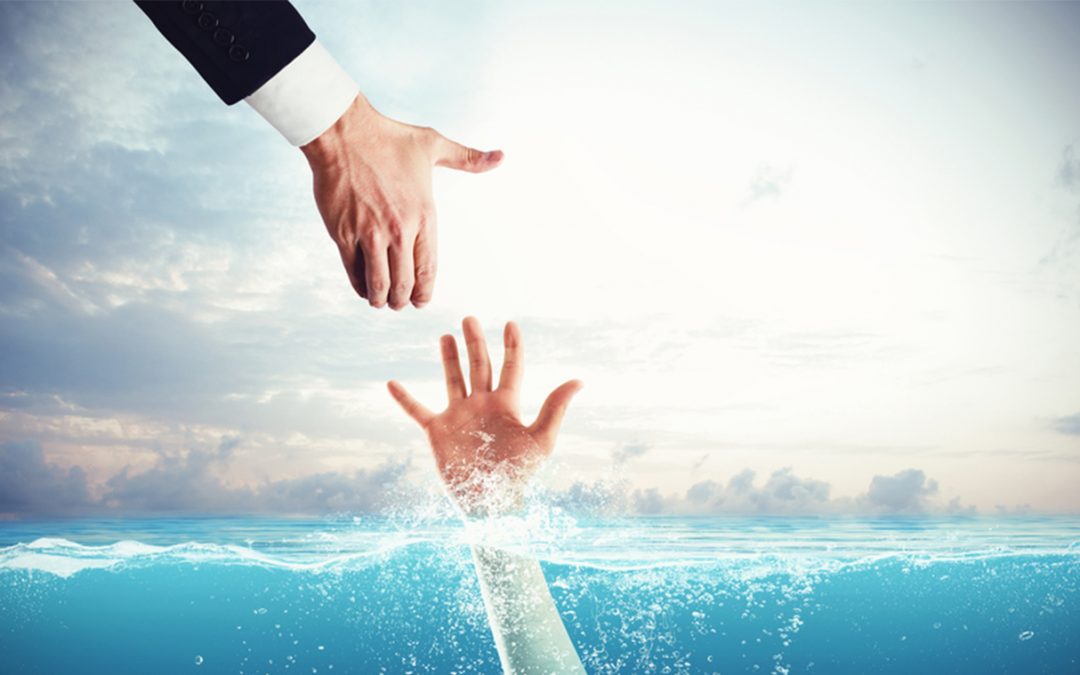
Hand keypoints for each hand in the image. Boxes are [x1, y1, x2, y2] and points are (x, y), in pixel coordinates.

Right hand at [301, 96, 502, 309]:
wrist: (343, 132)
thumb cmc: (389, 137)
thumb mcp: (433, 145)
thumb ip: (467, 159)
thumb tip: (501, 157)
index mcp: (424, 215)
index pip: (429, 270)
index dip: (424, 293)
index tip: (421, 301)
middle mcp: (399, 229)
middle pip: (404, 285)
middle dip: (403, 300)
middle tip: (399, 302)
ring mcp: (369, 233)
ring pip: (379, 284)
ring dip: (381, 299)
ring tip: (381, 300)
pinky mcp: (343, 234)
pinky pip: (354, 272)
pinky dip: (360, 285)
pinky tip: (363, 286)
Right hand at [387, 317, 581, 514]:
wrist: (490, 504)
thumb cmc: (519, 476)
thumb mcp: (541, 440)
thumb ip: (555, 408)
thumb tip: (579, 381)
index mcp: (507, 405)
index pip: (511, 367)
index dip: (512, 345)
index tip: (511, 324)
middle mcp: (482, 405)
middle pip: (480, 366)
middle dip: (475, 342)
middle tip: (469, 318)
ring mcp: (459, 416)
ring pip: (453, 379)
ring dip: (449, 358)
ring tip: (445, 336)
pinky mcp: (438, 432)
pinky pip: (417, 411)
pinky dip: (404, 399)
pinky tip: (391, 383)